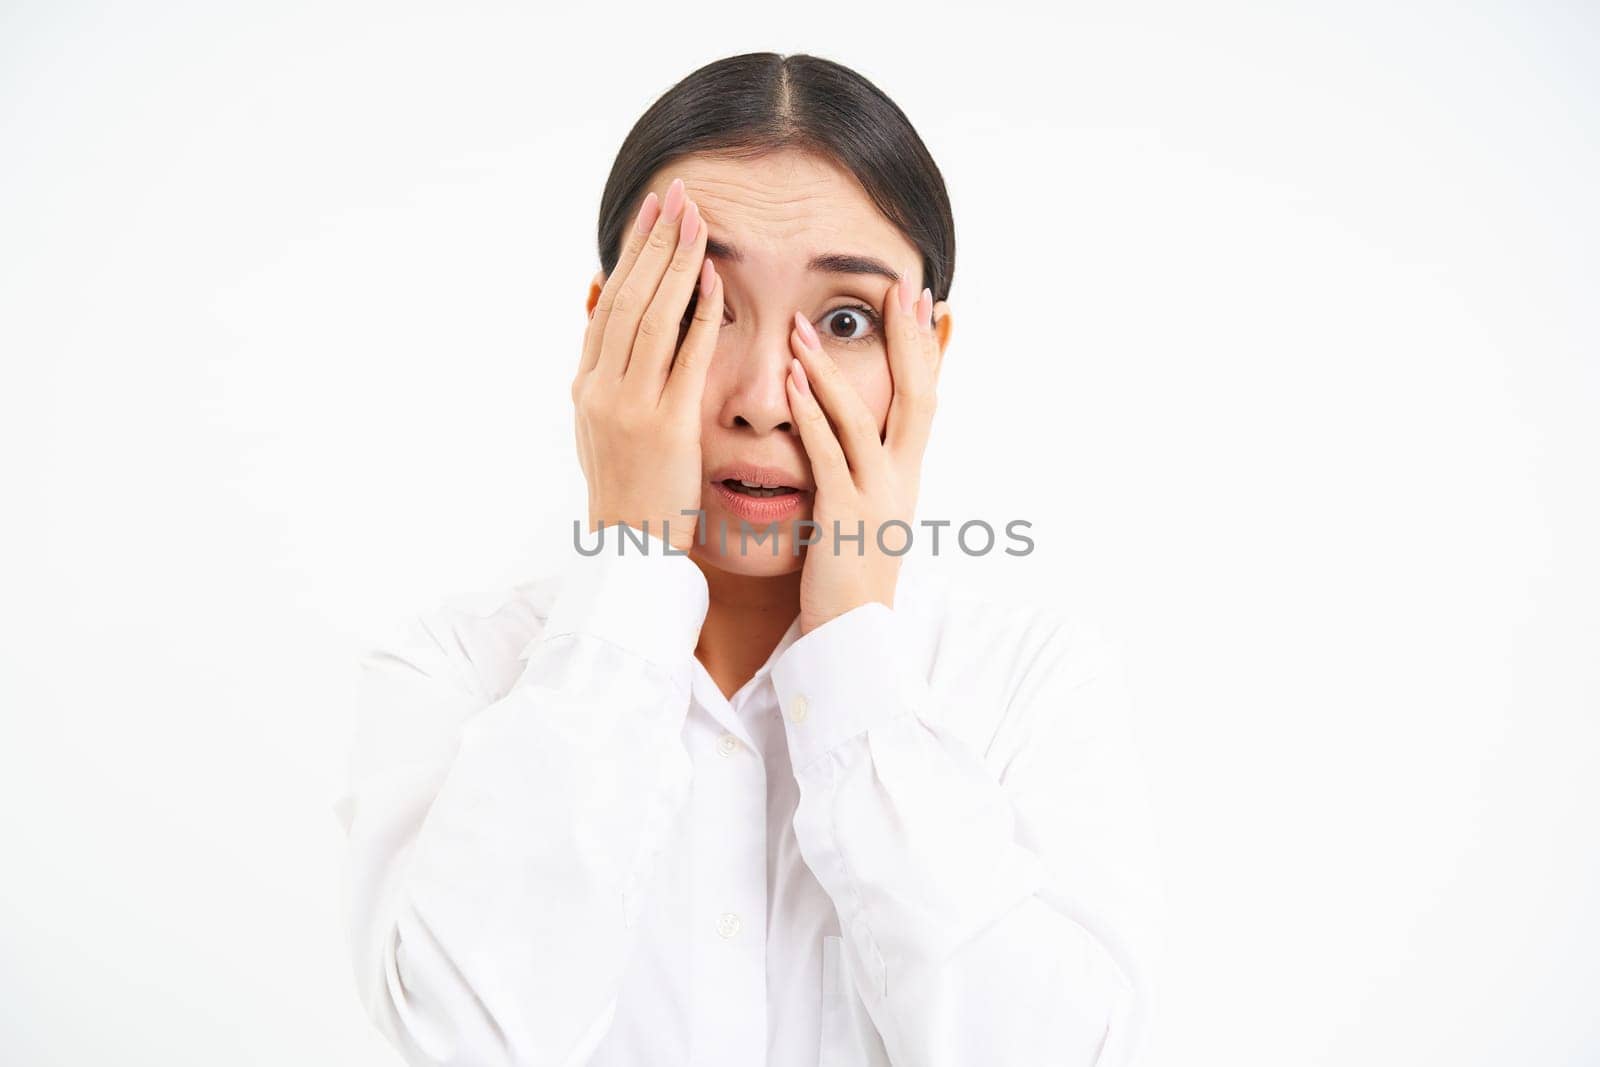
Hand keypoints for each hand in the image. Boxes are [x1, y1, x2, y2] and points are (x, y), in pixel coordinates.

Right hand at [572, 178, 721, 552]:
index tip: (650, 214)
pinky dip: (699, 315)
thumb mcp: (600, 424)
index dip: (629, 254)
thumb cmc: (628, 486)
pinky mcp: (666, 426)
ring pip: (653, 318)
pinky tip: (714, 280)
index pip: (609, 303)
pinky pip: (686, 358)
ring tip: (696, 220)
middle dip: (653, 243)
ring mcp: (631, 406)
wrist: (629, 547)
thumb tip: (601, 305)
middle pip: (628, 298)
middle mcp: (602, 389)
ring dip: (676, 264)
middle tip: (675, 196)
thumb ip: (604, 368)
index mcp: (586, 385)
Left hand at [785, 275, 941, 633]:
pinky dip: (812, 414)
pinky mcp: (844, 517)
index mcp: (909, 477)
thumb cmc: (851, 581)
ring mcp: (877, 497)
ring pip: (864, 418)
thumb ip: (863, 473)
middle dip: (907, 340)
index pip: (926, 399)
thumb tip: (856, 440)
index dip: (926, 350)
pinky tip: (793, 382)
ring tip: (807, 327)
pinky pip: (828, 454)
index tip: (923, 303)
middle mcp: (903, 481)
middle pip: (918, 395)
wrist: (855, 639)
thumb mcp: (867, 517)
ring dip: (834, 367)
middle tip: (899, 288)